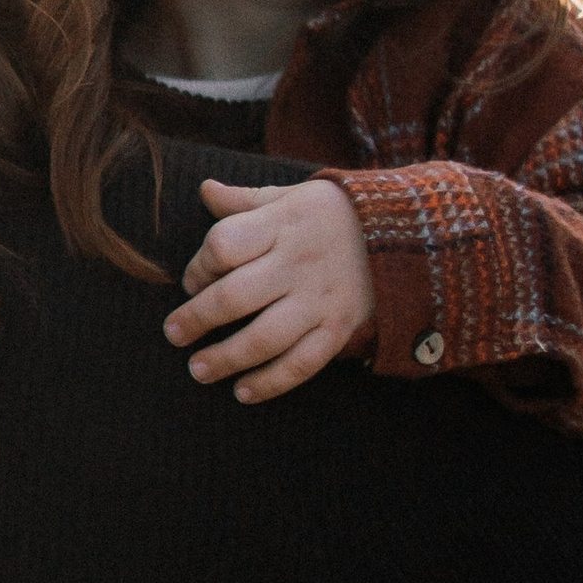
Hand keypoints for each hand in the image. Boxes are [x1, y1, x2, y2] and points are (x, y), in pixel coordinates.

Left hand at [164, 177, 373, 400]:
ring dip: (226, 358)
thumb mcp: (292, 197)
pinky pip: (301, 363)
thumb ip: (245, 201)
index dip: (198, 267)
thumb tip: (205, 190)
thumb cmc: (335, 214)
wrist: (408, 233)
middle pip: (235, 296)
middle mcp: (298, 263)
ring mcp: (319, 299)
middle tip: (173, 334)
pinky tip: (243, 392)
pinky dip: (271, 382)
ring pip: (264, 337)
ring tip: (198, 370)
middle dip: (197, 319)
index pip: (224, 246)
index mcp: (282, 224)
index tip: (192, 282)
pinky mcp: (338, 329)